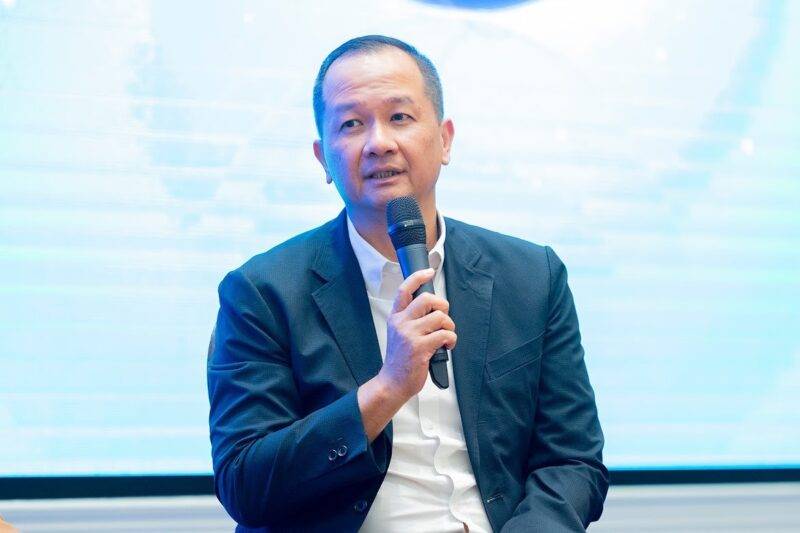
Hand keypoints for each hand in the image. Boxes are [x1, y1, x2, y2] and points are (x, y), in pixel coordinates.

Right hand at [378, 268, 456, 399]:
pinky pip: (445, 334)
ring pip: (440, 317)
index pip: (404, 290)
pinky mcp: (420, 348)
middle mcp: (401, 323)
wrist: (392, 383)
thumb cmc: (400, 360)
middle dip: (442, 305)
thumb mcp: (398, 334)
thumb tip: (433, 308)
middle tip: (443, 317)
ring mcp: (410, 335)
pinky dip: (451, 339)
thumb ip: (410, 319)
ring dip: (449, 325)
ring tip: (446, 336)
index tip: (429, 271)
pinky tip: (447, 346)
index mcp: (395, 317)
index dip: (418, 277)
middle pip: (426, 299)